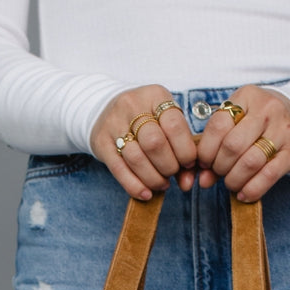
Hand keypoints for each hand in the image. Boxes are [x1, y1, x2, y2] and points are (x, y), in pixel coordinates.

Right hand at [91, 85, 197, 199]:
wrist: (106, 109)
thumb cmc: (146, 119)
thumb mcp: (166, 123)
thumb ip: (181, 150)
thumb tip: (187, 182)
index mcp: (155, 96)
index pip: (174, 126)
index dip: (185, 151)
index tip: (188, 163)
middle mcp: (132, 105)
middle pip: (154, 143)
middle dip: (169, 166)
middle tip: (172, 173)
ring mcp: (114, 123)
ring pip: (137, 159)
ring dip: (153, 179)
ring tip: (161, 183)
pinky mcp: (101, 142)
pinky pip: (119, 170)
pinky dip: (135, 186)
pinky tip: (146, 193)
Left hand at [196, 86, 289, 201]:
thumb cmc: (261, 122)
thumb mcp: (239, 121)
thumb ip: (218, 146)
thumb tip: (203, 180)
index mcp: (248, 96)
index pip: (218, 125)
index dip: (206, 149)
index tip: (205, 162)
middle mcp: (267, 110)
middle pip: (232, 146)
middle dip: (220, 166)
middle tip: (219, 173)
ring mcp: (283, 131)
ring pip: (249, 163)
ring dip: (234, 180)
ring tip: (231, 183)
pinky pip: (268, 176)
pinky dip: (252, 189)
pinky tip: (244, 194)